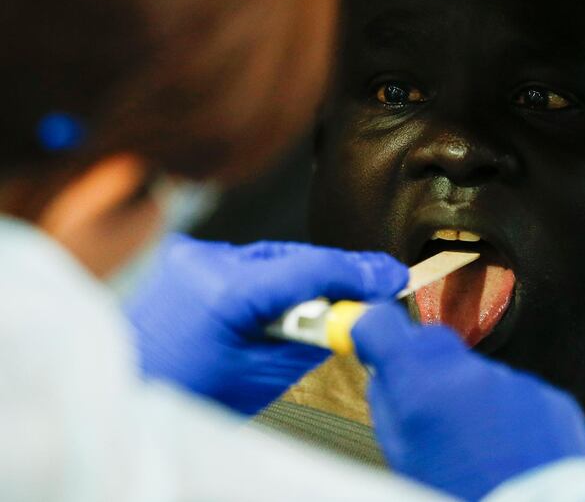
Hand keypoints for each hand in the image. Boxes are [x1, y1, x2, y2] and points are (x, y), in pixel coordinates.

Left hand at [126, 235, 407, 413]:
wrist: (127, 390)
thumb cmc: (186, 395)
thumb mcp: (263, 377)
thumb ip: (314, 338)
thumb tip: (352, 312)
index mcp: (224, 293)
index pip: (310, 268)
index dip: (358, 272)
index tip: (391, 277)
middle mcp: (205, 261)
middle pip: (294, 257)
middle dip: (335, 274)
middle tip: (373, 289)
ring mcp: (192, 256)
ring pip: (272, 255)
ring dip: (303, 275)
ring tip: (329, 299)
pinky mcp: (186, 258)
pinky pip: (247, 260)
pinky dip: (272, 276)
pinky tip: (285, 296)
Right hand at [352, 303, 584, 501]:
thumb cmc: (461, 499)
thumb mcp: (402, 459)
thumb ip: (387, 406)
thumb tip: (383, 375)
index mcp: (423, 390)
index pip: (383, 325)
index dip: (372, 328)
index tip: (370, 335)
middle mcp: (469, 375)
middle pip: (432, 342)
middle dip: (423, 365)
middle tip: (425, 405)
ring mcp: (514, 382)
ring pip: (475, 370)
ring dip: (468, 394)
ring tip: (476, 444)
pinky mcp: (549, 397)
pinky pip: (514, 391)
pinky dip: (506, 412)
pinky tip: (506, 448)